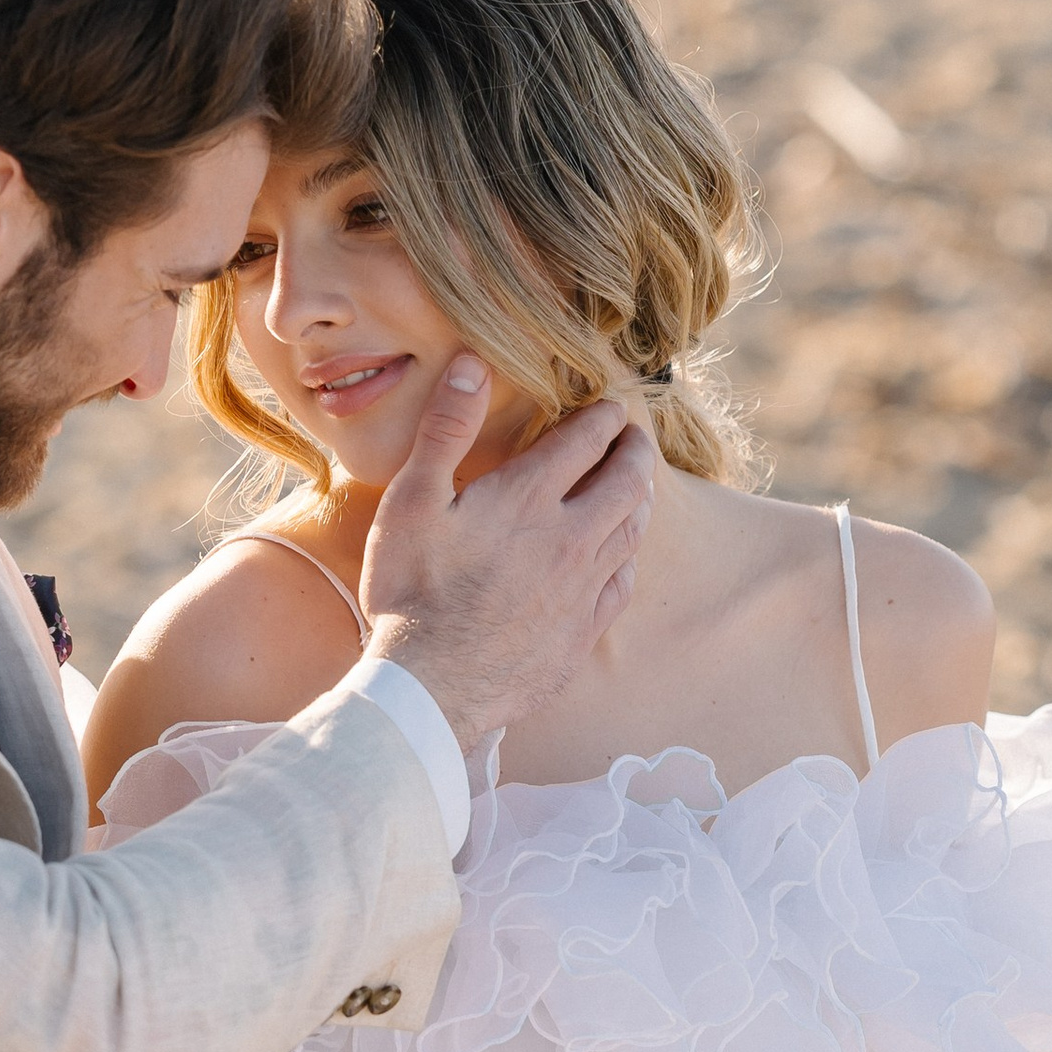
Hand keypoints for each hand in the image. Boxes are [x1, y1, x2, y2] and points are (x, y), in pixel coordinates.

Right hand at [359, 361, 656, 745]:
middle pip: (627, 481)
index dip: (602, 417)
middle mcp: (570, 537)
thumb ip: (447, 429)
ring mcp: (582, 588)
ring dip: (640, 499)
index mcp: (530, 498)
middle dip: (636, 450)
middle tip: (636, 437)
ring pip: (632, 530)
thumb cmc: (412, 591)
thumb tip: (474, 364)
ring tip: (637, 486)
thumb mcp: (413, 500)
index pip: (585, 440)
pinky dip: (628, 557)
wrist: (432, 687)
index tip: (610, 406)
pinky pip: (622, 584)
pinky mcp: (582, 632)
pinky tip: (621, 555)